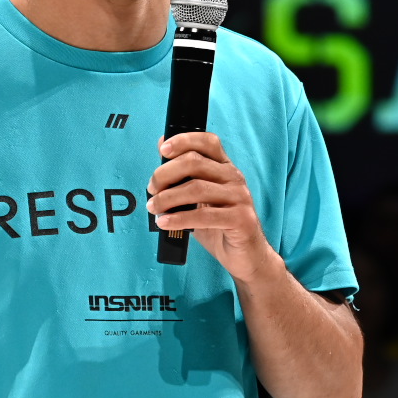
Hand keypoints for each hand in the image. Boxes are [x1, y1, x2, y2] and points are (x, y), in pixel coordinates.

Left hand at [146, 132, 279, 281]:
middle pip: (195, 162)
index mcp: (225, 168)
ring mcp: (240, 198)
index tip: (162, 150)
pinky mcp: (241, 219)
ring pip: (196, 188)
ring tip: (153, 208)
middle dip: (165, 174)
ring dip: (167, 198)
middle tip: (151, 189)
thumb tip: (162, 148)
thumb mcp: (198, 200)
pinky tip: (164, 223)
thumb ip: (184, 178)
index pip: (207, 141)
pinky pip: (204, 216)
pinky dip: (179, 219)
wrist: (246, 257)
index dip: (184, 140)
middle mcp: (235, 178)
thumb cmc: (218, 226)